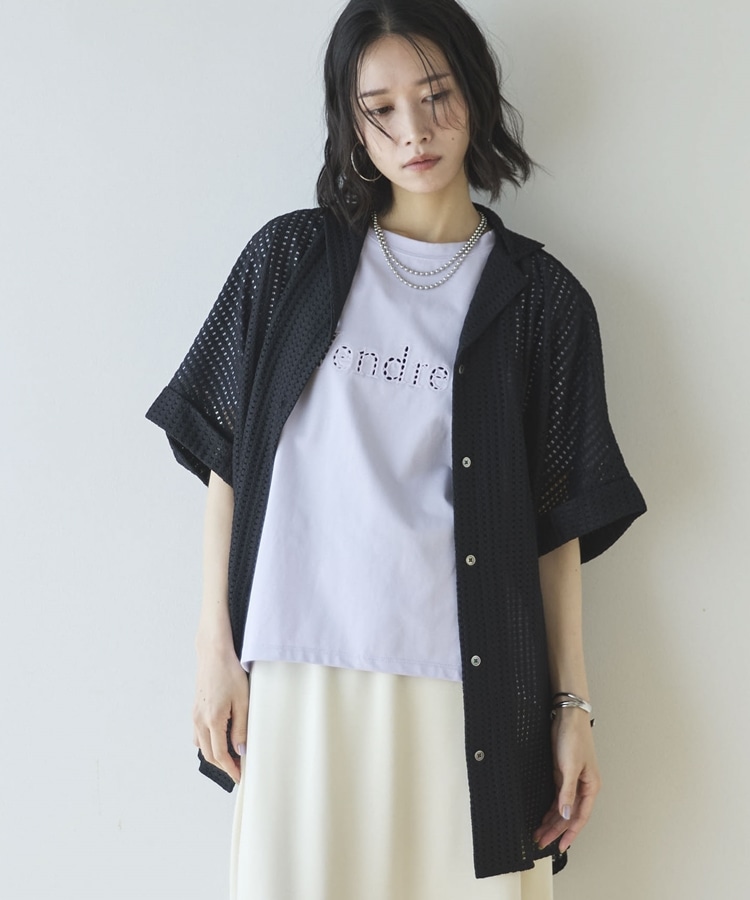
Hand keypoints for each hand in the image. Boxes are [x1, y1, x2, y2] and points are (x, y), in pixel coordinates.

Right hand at [192, 643, 248, 783]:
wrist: (213, 654)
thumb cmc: (230, 673)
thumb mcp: (243, 700)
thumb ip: (241, 727)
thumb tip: (240, 749)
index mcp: (212, 720)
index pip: (220, 754)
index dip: (231, 768)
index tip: (240, 777)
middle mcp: (200, 720)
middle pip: (209, 754)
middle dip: (223, 765)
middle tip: (238, 770)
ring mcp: (195, 715)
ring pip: (202, 745)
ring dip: (215, 755)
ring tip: (231, 757)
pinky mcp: (195, 709)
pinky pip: (198, 734)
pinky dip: (207, 743)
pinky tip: (219, 739)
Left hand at [533, 708, 600, 852]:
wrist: (567, 716)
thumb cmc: (574, 737)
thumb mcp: (569, 766)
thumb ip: (567, 792)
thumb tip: (565, 814)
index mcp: (590, 787)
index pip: (580, 817)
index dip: (570, 833)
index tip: (560, 847)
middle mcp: (582, 786)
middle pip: (569, 815)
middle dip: (556, 830)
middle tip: (542, 841)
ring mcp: (572, 781)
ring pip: (562, 808)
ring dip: (551, 821)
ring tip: (539, 833)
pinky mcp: (562, 773)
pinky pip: (557, 797)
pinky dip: (550, 808)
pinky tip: (543, 816)